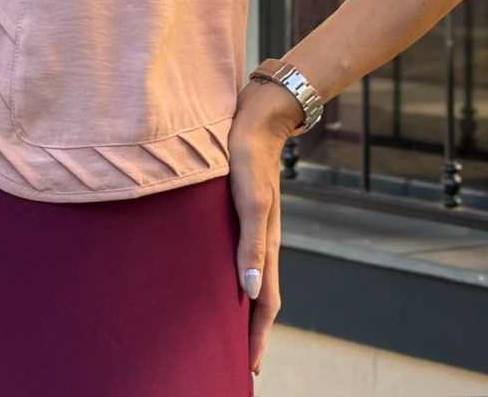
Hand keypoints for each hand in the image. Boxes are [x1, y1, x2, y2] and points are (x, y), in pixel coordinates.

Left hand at [228, 80, 301, 379]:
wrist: (255, 119)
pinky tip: (220, 276)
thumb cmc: (248, 158)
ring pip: (252, 276)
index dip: (258, 336)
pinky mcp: (243, 211)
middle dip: (252, 330)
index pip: (266, 302)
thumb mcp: (250, 200)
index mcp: (267, 244)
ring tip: (227, 328)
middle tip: (236, 358)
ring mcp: (254, 226)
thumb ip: (251, 243)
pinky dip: (235, 276)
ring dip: (243, 306)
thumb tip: (250, 290)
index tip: (250, 368)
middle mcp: (263, 240)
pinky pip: (241, 255)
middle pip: (261, 296)